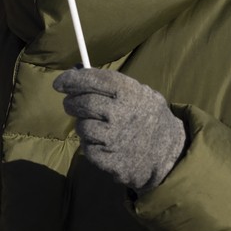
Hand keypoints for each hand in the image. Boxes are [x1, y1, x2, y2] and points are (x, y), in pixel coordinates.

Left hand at [54, 68, 185, 191]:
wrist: (170, 156)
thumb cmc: (149, 119)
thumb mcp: (142, 93)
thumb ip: (113, 83)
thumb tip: (77, 72)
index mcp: (129, 93)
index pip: (92, 79)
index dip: (71, 79)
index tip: (59, 83)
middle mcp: (120, 113)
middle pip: (80, 102)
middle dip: (71, 103)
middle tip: (71, 104)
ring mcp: (114, 138)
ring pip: (81, 126)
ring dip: (84, 125)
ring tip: (98, 126)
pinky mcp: (109, 159)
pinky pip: (87, 148)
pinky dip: (91, 146)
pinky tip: (105, 144)